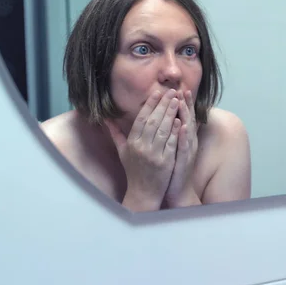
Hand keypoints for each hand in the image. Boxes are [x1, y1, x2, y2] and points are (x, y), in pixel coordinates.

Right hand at [105, 89, 180, 211]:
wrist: (143, 193)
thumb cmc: (134, 171)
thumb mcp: (122, 152)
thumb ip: (116, 133)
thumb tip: (105, 119)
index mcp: (131, 143)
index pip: (140, 119)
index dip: (149, 105)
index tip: (157, 92)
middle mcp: (140, 148)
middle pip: (152, 121)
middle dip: (162, 105)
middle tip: (171, 91)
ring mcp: (153, 155)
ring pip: (162, 130)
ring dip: (170, 114)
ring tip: (177, 100)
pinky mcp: (164, 163)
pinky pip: (170, 144)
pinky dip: (175, 132)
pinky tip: (181, 121)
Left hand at [163, 90, 199, 206]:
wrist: (178, 190)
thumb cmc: (171, 170)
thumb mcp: (170, 150)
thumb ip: (168, 135)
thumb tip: (166, 122)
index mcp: (183, 139)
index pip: (183, 118)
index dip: (182, 104)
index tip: (178, 90)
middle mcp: (188, 143)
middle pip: (188, 120)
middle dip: (185, 104)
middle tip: (182, 89)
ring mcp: (187, 152)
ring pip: (187, 130)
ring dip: (185, 115)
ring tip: (182, 102)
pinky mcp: (184, 161)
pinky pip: (183, 146)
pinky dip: (183, 135)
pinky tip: (181, 126)